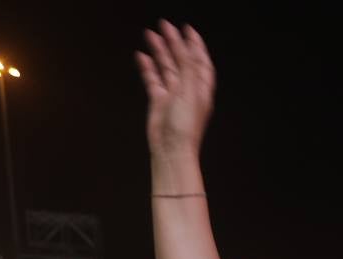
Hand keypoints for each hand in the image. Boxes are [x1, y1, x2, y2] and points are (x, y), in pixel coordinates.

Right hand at [137, 21, 215, 158]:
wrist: (171, 148)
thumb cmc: (185, 125)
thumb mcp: (190, 91)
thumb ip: (187, 67)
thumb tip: (184, 46)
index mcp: (201, 88)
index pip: (200, 61)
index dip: (195, 45)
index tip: (187, 29)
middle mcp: (188, 89)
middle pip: (182, 60)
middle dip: (174, 43)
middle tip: (165, 26)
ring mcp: (173, 95)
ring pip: (166, 67)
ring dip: (159, 51)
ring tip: (150, 35)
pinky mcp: (159, 101)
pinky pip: (153, 79)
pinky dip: (147, 67)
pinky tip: (141, 56)